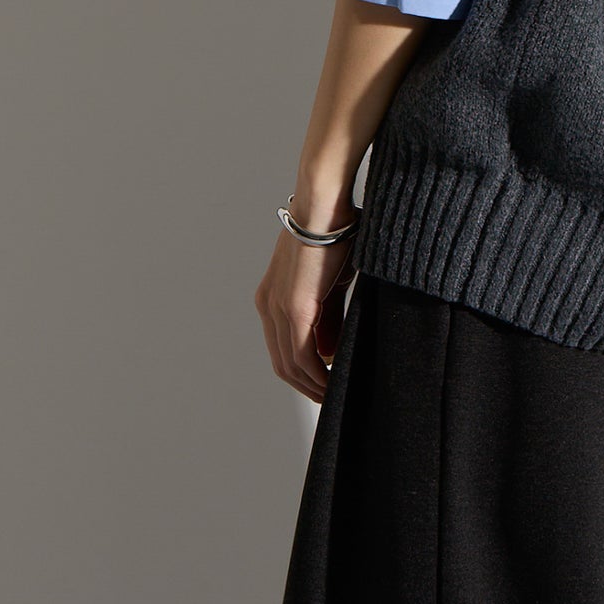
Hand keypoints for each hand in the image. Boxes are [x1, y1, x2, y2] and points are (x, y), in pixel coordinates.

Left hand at [255, 220, 357, 402]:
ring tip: (336, 393)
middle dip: (306, 385)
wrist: (327, 206)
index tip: (325, 383)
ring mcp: (277, 307)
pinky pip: (302, 355)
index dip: (303, 372)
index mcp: (273, 296)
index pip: (282, 347)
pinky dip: (318, 374)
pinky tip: (333, 381)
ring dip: (313, 384)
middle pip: (282, 363)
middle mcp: (267, 304)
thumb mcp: (332, 284)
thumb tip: (328, 353)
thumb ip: (328, 319)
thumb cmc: (336, 233)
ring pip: (290, 364)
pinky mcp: (293, 308)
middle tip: (331, 398)